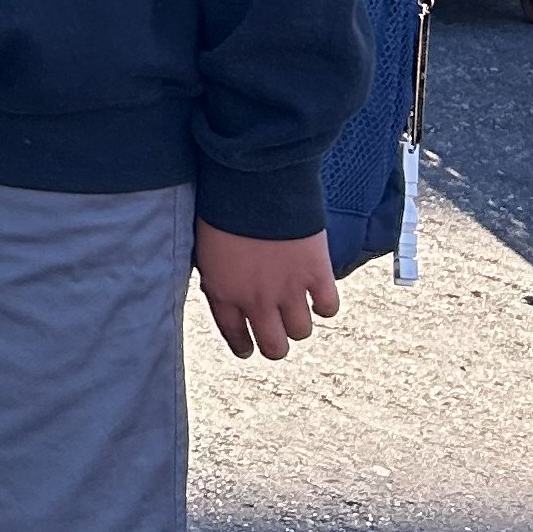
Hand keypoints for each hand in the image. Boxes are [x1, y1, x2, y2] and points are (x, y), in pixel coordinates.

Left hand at [194, 220, 337, 358]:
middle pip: (274, 347)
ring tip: (296, 307)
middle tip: (277, 331)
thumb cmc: (221, 206)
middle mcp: (257, 300)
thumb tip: (222, 288)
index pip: (235, 335)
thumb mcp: (205, 246)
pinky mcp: (317, 276)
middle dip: (275, 343)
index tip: (248, 348)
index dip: (244, 345)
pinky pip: (328, 308)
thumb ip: (216, 274)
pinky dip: (324, 303)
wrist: (254, 183)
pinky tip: (318, 292)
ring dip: (298, 321)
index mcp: (223, 291)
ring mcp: (289, 290)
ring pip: (301, 332)